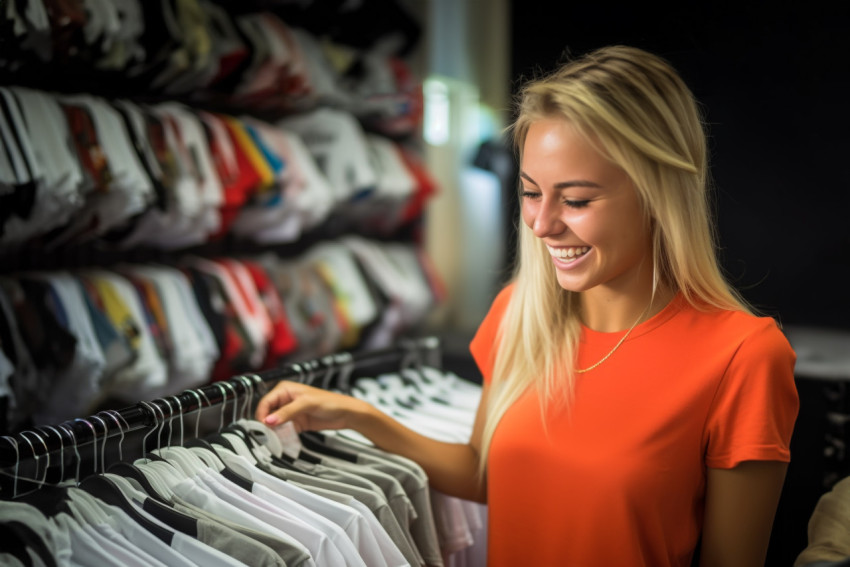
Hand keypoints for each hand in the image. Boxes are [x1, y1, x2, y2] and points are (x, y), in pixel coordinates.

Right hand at [254, 381, 368, 432]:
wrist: (345, 414)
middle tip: (266, 435)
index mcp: (285, 389)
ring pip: (274, 423)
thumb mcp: (307, 404)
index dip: (262, 414)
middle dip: (266, 424)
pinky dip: (281, 436)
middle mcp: (286, 400)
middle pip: (268, 413)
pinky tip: (282, 440)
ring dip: (273, 431)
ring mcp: (291, 413)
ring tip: (273, 439)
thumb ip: (287, 412)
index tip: (262, 426)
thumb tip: (269, 420)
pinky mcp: (296, 423)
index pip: (266, 402)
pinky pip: (283, 431)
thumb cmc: (330, 402)